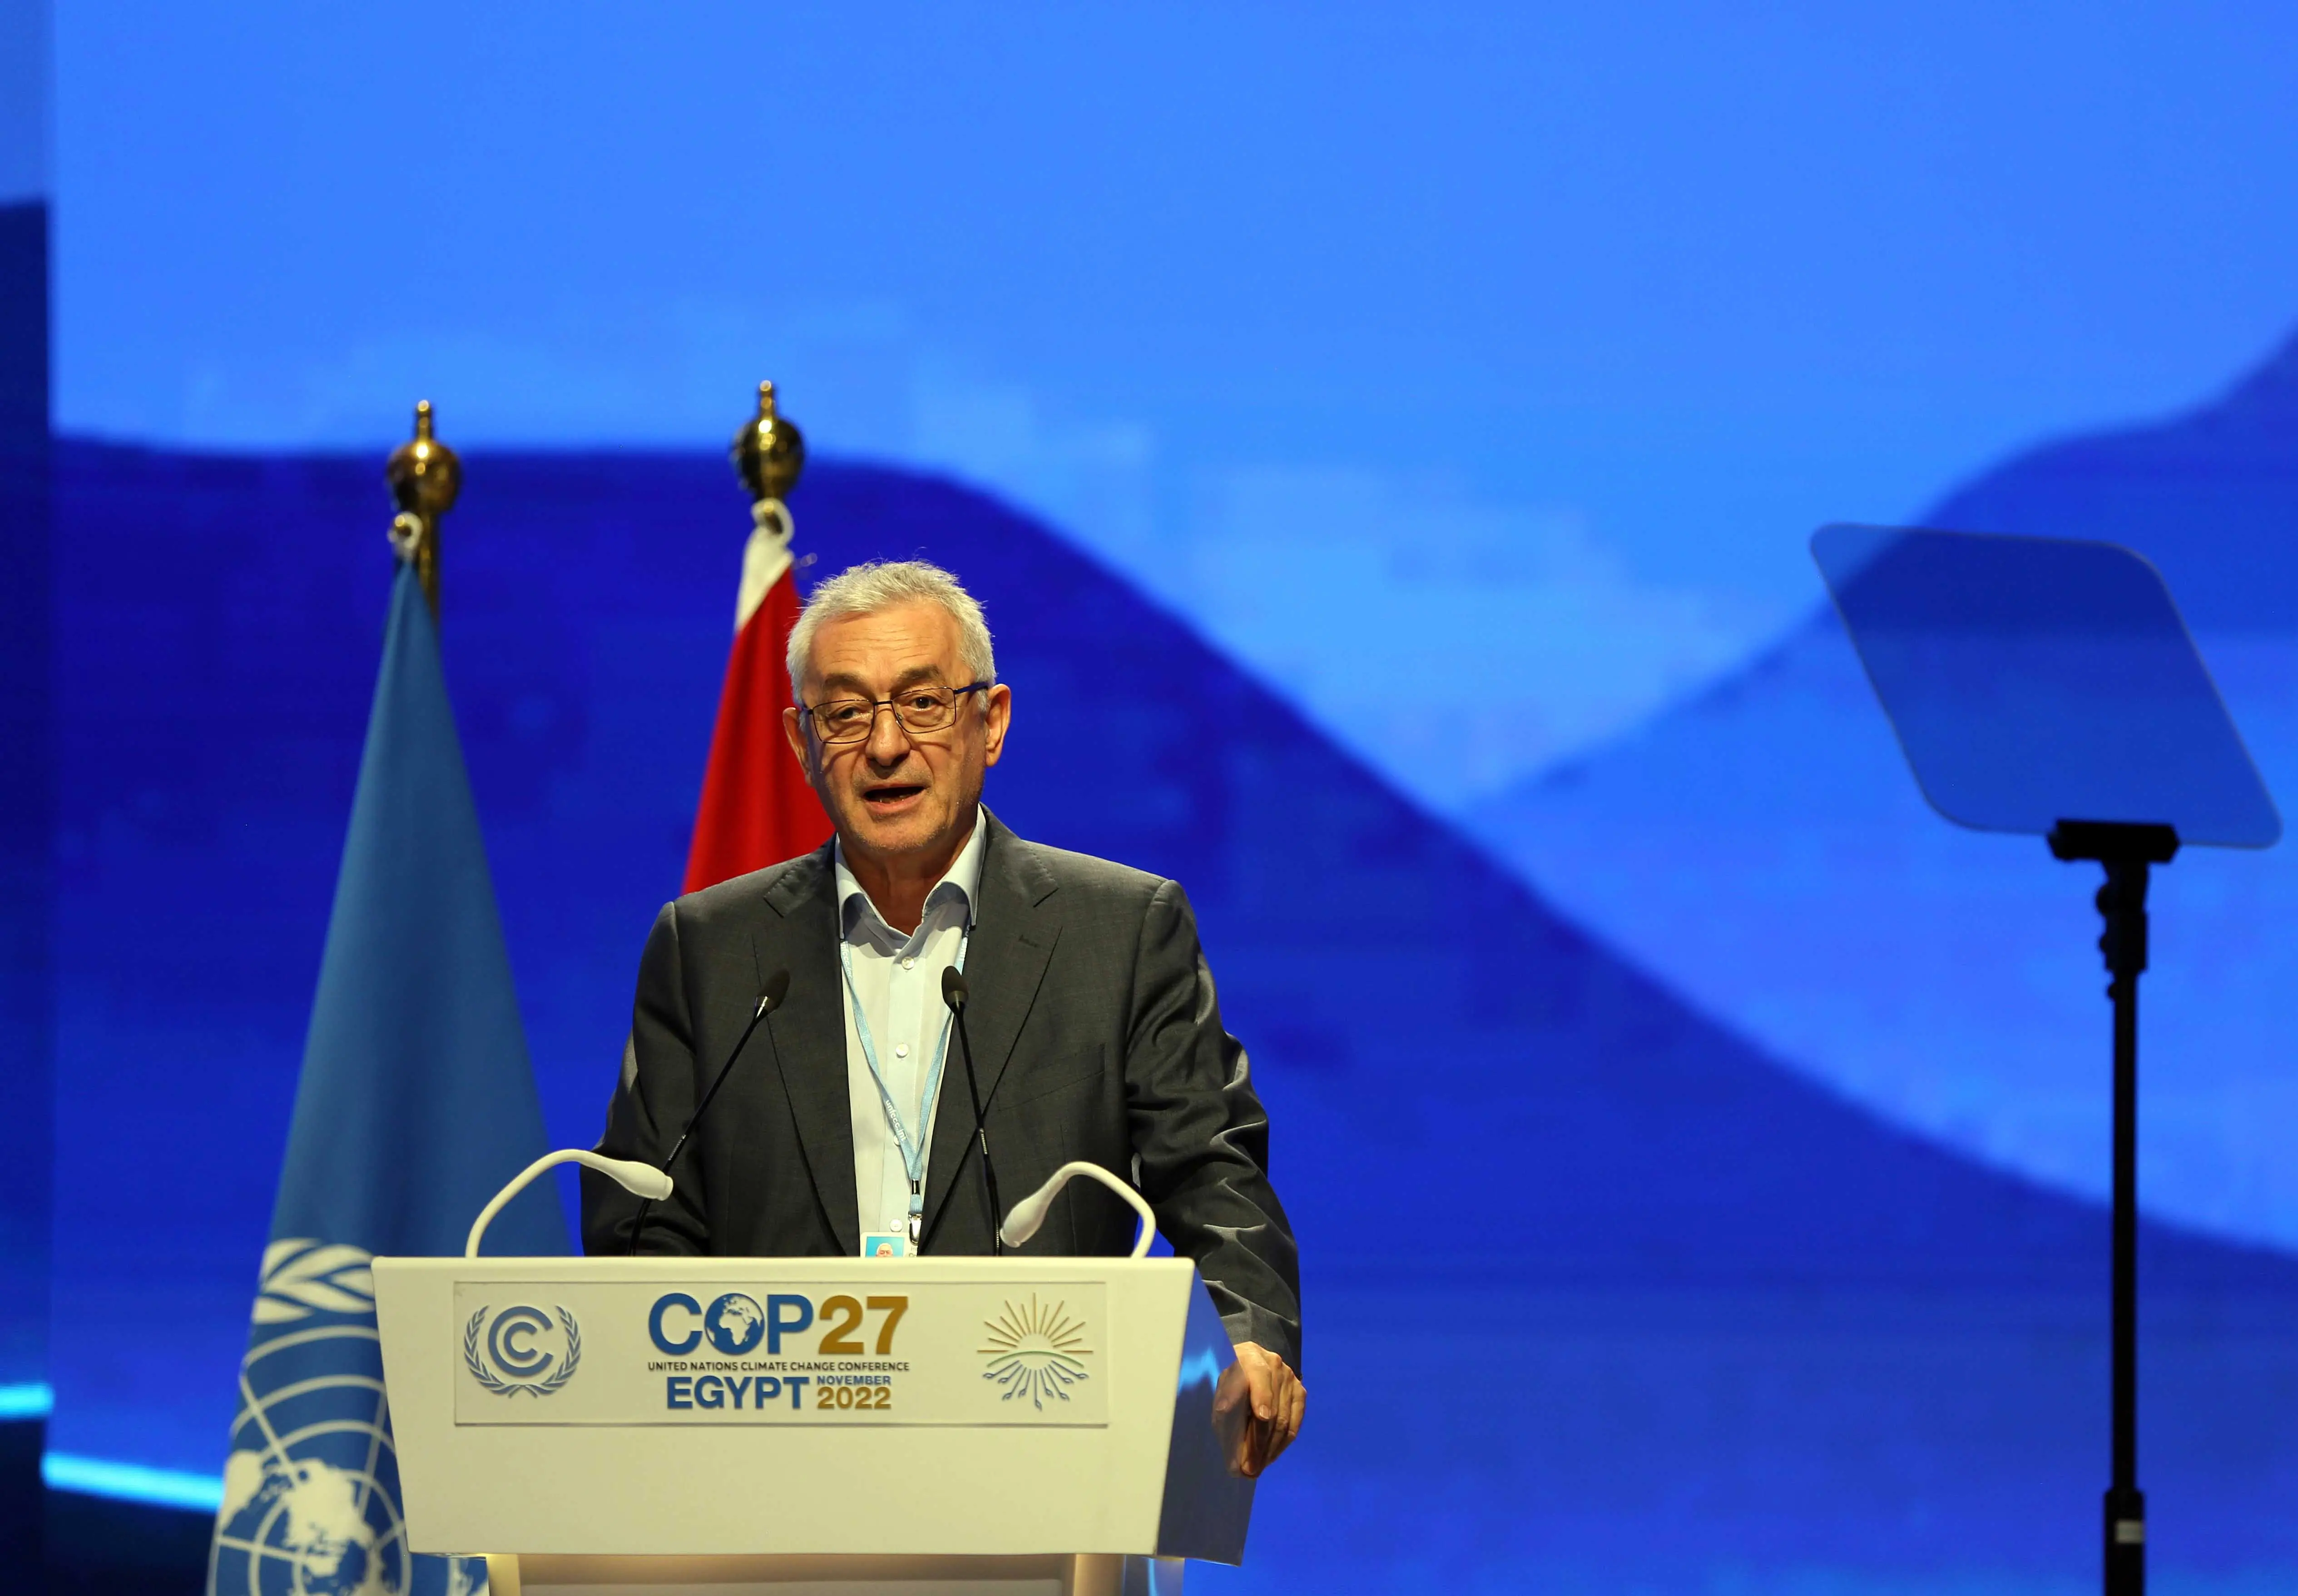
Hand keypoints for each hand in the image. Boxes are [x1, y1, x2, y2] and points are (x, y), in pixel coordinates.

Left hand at [1213, 1341, 1304, 1476]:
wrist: (1248, 1366)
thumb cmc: (1229, 1382)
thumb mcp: (1220, 1390)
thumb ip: (1224, 1405)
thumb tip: (1227, 1427)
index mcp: (1251, 1356)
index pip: (1260, 1377)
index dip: (1262, 1397)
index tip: (1261, 1418)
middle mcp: (1275, 1364)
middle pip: (1274, 1407)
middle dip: (1261, 1441)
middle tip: (1249, 1467)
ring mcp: (1291, 1378)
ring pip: (1285, 1419)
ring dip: (1270, 1448)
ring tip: (1257, 1467)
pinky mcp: (1300, 1392)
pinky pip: (1295, 1423)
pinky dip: (1282, 1443)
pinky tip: (1270, 1456)